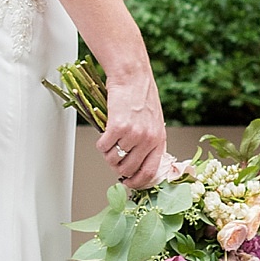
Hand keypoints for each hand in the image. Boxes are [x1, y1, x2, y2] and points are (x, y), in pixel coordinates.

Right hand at [97, 64, 165, 189]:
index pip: (149, 173)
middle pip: (129, 169)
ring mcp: (133, 134)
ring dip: (108, 155)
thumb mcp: (154, 122)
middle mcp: (148, 139)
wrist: (132, 76)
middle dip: (118, 168)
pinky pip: (103, 147)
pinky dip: (100, 145)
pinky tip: (104, 134)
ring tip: (109, 143)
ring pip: (114, 159)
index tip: (128, 184)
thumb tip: (136, 163)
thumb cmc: (141, 96)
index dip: (136, 183)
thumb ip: (149, 142)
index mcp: (159, 140)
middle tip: (113, 159)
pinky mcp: (117, 127)